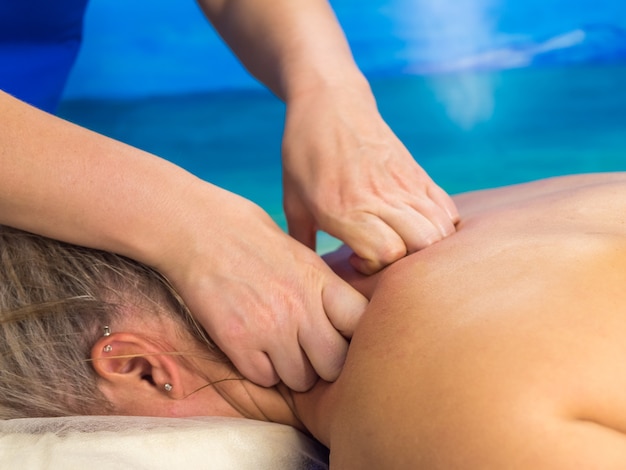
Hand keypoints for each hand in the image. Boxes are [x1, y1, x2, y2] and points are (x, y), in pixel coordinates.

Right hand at [165, 189, 366, 390]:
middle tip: (309, 351)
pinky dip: (261, 369)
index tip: (342, 334)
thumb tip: (339, 316)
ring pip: (300, 379)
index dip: (357, 335)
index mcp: (319, 281)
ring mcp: (269, 328)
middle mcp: (300, 308)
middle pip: (335, 365)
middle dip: (325, 363)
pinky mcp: (237, 342)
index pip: (362, 324)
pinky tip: (253, 347)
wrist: (195, 228)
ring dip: (291, 369)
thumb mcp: (298, 253)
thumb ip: (321, 288)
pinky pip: (265, 379)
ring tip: (277, 347)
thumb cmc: (247, 234)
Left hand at [282, 81, 459, 273]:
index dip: (377, 267)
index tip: (358, 259)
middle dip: (408, 263)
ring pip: (440, 229)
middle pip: (423, 244)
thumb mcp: (292, 200)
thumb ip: (301, 241)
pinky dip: (442, 227)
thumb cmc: (304, 153)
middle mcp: (379, 197)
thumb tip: (303, 276)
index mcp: (345, 208)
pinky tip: (419, 228)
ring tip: (402, 243)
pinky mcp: (417, 173)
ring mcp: (404, 184)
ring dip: (428, 247)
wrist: (329, 102)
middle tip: (384, 254)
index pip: (387, 253)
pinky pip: (447, 209)